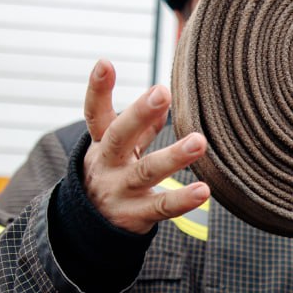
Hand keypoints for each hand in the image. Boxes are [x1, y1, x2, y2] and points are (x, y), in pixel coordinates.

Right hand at [82, 59, 209, 233]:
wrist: (88, 229)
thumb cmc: (113, 176)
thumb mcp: (119, 150)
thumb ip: (142, 127)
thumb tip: (162, 94)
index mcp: (102, 144)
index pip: (95, 114)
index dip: (98, 89)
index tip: (105, 63)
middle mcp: (107, 165)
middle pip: (119, 137)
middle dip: (139, 114)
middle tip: (162, 91)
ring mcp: (119, 191)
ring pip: (145, 172)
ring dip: (172, 157)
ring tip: (199, 142)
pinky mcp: (135, 216)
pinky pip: (161, 207)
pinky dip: (182, 200)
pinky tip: (204, 191)